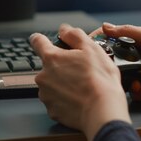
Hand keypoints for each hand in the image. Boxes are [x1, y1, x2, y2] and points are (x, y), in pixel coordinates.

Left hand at [30, 24, 131, 140]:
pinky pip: (56, 101)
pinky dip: (65, 99)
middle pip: (48, 66)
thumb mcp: (91, 48)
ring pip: (51, 84)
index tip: (42, 40)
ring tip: (81, 87)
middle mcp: (43, 76)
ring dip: (62, 84)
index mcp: (51, 58)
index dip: (41, 39)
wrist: (102, 111)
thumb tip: (64, 29)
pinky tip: (78, 99)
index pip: (37, 41)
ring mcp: (46, 95)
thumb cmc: (99, 80)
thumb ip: (74, 35)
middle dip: (60, 66)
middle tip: (79, 70)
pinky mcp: (52, 111)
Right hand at [90, 22, 140, 98]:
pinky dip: (139, 92)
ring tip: (137, 86)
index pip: (114, 39)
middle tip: (114, 75)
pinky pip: (138, 90)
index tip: (89, 49)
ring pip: (126, 78)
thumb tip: (106, 26)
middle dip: (115, 70)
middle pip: (117, 62)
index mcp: (140, 40)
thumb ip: (129, 31)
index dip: (101, 43)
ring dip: (129, 83)